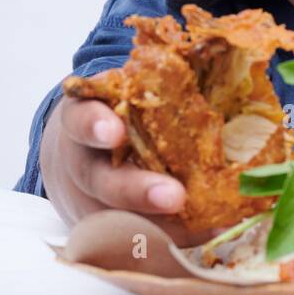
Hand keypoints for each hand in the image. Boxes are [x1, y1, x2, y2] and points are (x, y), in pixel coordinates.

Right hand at [39, 96, 215, 246]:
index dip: (95, 127)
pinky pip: (139, 241)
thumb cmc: (115, 114)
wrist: (73, 159)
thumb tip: (219, 53)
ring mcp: (92, 205)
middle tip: (174, 196)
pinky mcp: (107, 233)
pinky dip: (175, 240)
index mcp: (83, 119)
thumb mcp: (121, 92)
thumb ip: (155, 81)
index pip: (82, 120)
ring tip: (208, 226)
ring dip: (164, 227)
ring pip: (121, 221)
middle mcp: (83, 166)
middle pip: (103, 182)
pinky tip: (213, 233)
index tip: (114, 132)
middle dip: (138, 190)